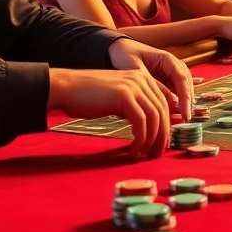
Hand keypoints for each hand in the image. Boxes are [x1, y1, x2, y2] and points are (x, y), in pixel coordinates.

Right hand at [47, 67, 174, 157]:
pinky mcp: (124, 96)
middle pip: (162, 111)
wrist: (66, 88)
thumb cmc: (87, 96)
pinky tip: (133, 149)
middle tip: (156, 153)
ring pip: (154, 118)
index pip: (162, 103)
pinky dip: (141, 139)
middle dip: (162, 135)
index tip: (161, 143)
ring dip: (152, 140)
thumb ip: (134, 105)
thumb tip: (148, 126)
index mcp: (141, 77)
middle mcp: (141, 79)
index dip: (165, 125)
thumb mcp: (117, 97)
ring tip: (144, 154)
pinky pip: (141, 122)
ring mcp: (134, 86)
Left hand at [109, 38, 192, 119]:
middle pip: (186, 84)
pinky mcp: (165, 82)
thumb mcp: (135, 68)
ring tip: (181, 119)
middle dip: (188, 102)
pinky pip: (174, 93)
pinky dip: (175, 104)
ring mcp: (170, 74)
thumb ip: (150, 83)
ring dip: (184, 103)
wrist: (119, 50)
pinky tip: (173, 115)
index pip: (182, 78)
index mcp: (167, 59)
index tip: (185, 113)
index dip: (185, 96)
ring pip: (183, 89)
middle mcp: (172, 66)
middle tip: (186, 119)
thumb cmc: (126, 54)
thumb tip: (168, 101)